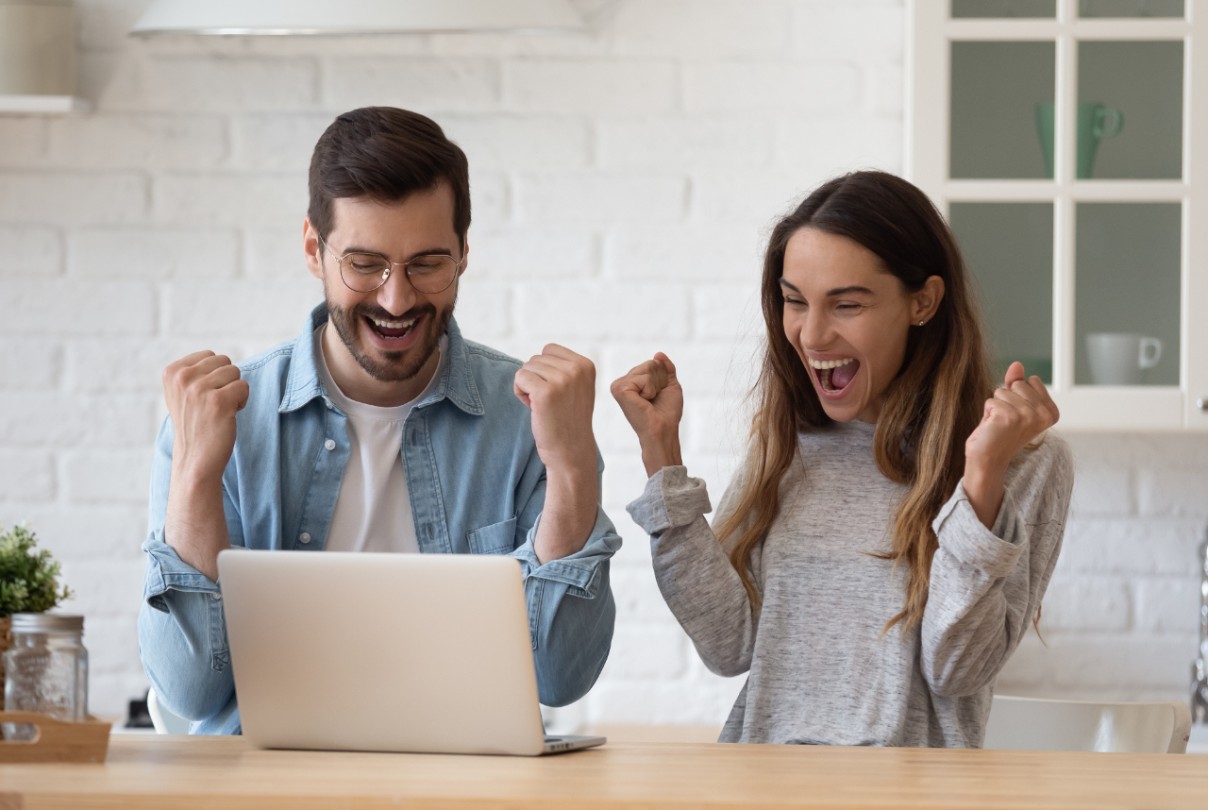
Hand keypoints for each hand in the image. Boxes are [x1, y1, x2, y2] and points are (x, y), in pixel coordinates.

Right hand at [162, 350, 248, 485]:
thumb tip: (219, 358)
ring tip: (219, 410)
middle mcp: (182, 377)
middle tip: (213, 405)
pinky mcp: (218, 401)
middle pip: (224, 362)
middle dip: (226, 382)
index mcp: (172, 372)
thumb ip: (193, 372)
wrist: (194, 460)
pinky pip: (244, 387)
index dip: (214, 376)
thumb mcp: (182, 393)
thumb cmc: (195, 425)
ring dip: (234, 392)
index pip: (210, 355)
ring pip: (236, 372)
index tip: (203, 396)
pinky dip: (242, 402)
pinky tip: (228, 416)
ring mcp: (199, 389)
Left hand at [513, 344, 597, 476]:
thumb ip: (565, 368)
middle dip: (535, 378)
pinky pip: (519, 377)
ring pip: (526, 367)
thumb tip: (539, 354)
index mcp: (586, 365)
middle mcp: (577, 369)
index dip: (545, 369)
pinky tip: (533, 408)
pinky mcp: (545, 392)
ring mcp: (562, 380)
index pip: (549, 349)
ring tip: (542, 406)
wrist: (571, 451)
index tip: (555, 391)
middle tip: (548, 402)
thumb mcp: (576, 387)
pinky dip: (519, 392)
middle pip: (536, 358)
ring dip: (527, 386)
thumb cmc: (568, 420)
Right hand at [610, 352, 683, 475]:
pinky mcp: (619, 389)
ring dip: (655, 386)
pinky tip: (644, 401)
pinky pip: (643, 378)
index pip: (652, 363)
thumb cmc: (667, 413)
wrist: (663, 429)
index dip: (663, 379)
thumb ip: (666, 368)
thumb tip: (658, 353)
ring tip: (649, 401)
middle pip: (650, 364)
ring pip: (647, 368)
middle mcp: (623, 382)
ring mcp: (619, 385)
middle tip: (654, 399)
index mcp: (632, 382)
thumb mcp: (670, 385)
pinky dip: (650, 389)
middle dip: (660, 381)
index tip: (658, 396)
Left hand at [963, 361, 1059, 525]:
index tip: (1017, 415)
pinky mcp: (1010, 417)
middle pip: (1017, 383)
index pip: (1031, 380)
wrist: (987, 459)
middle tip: (1005, 420)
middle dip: (1006, 398)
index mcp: (1051, 412)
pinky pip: (991, 400)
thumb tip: (1017, 364)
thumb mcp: (1012, 404)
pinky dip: (987, 412)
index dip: (1017, 394)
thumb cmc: (999, 433)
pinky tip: (992, 427)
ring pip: (1002, 390)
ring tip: (999, 424)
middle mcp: (1044, 414)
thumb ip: (1016, 383)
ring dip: (995, 406)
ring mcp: (1028, 415)